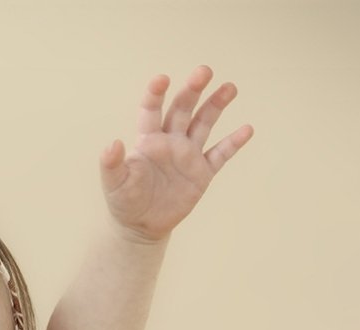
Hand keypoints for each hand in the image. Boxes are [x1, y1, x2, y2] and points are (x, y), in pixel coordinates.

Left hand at [100, 65, 253, 242]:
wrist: (141, 227)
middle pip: (183, 109)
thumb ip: (112, 164)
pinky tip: (247, 129)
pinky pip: (220, 155)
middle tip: (204, 71)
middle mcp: (170, 141)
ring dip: (216, 105)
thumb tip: (112, 144)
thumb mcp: (115, 184)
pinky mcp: (201, 173)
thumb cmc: (125, 202)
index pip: (152, 110)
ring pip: (204, 123)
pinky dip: (233, 143)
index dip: (156, 94)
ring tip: (230, 88)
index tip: (163, 79)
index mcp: (148, 140)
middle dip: (192, 90)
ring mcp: (188, 155)